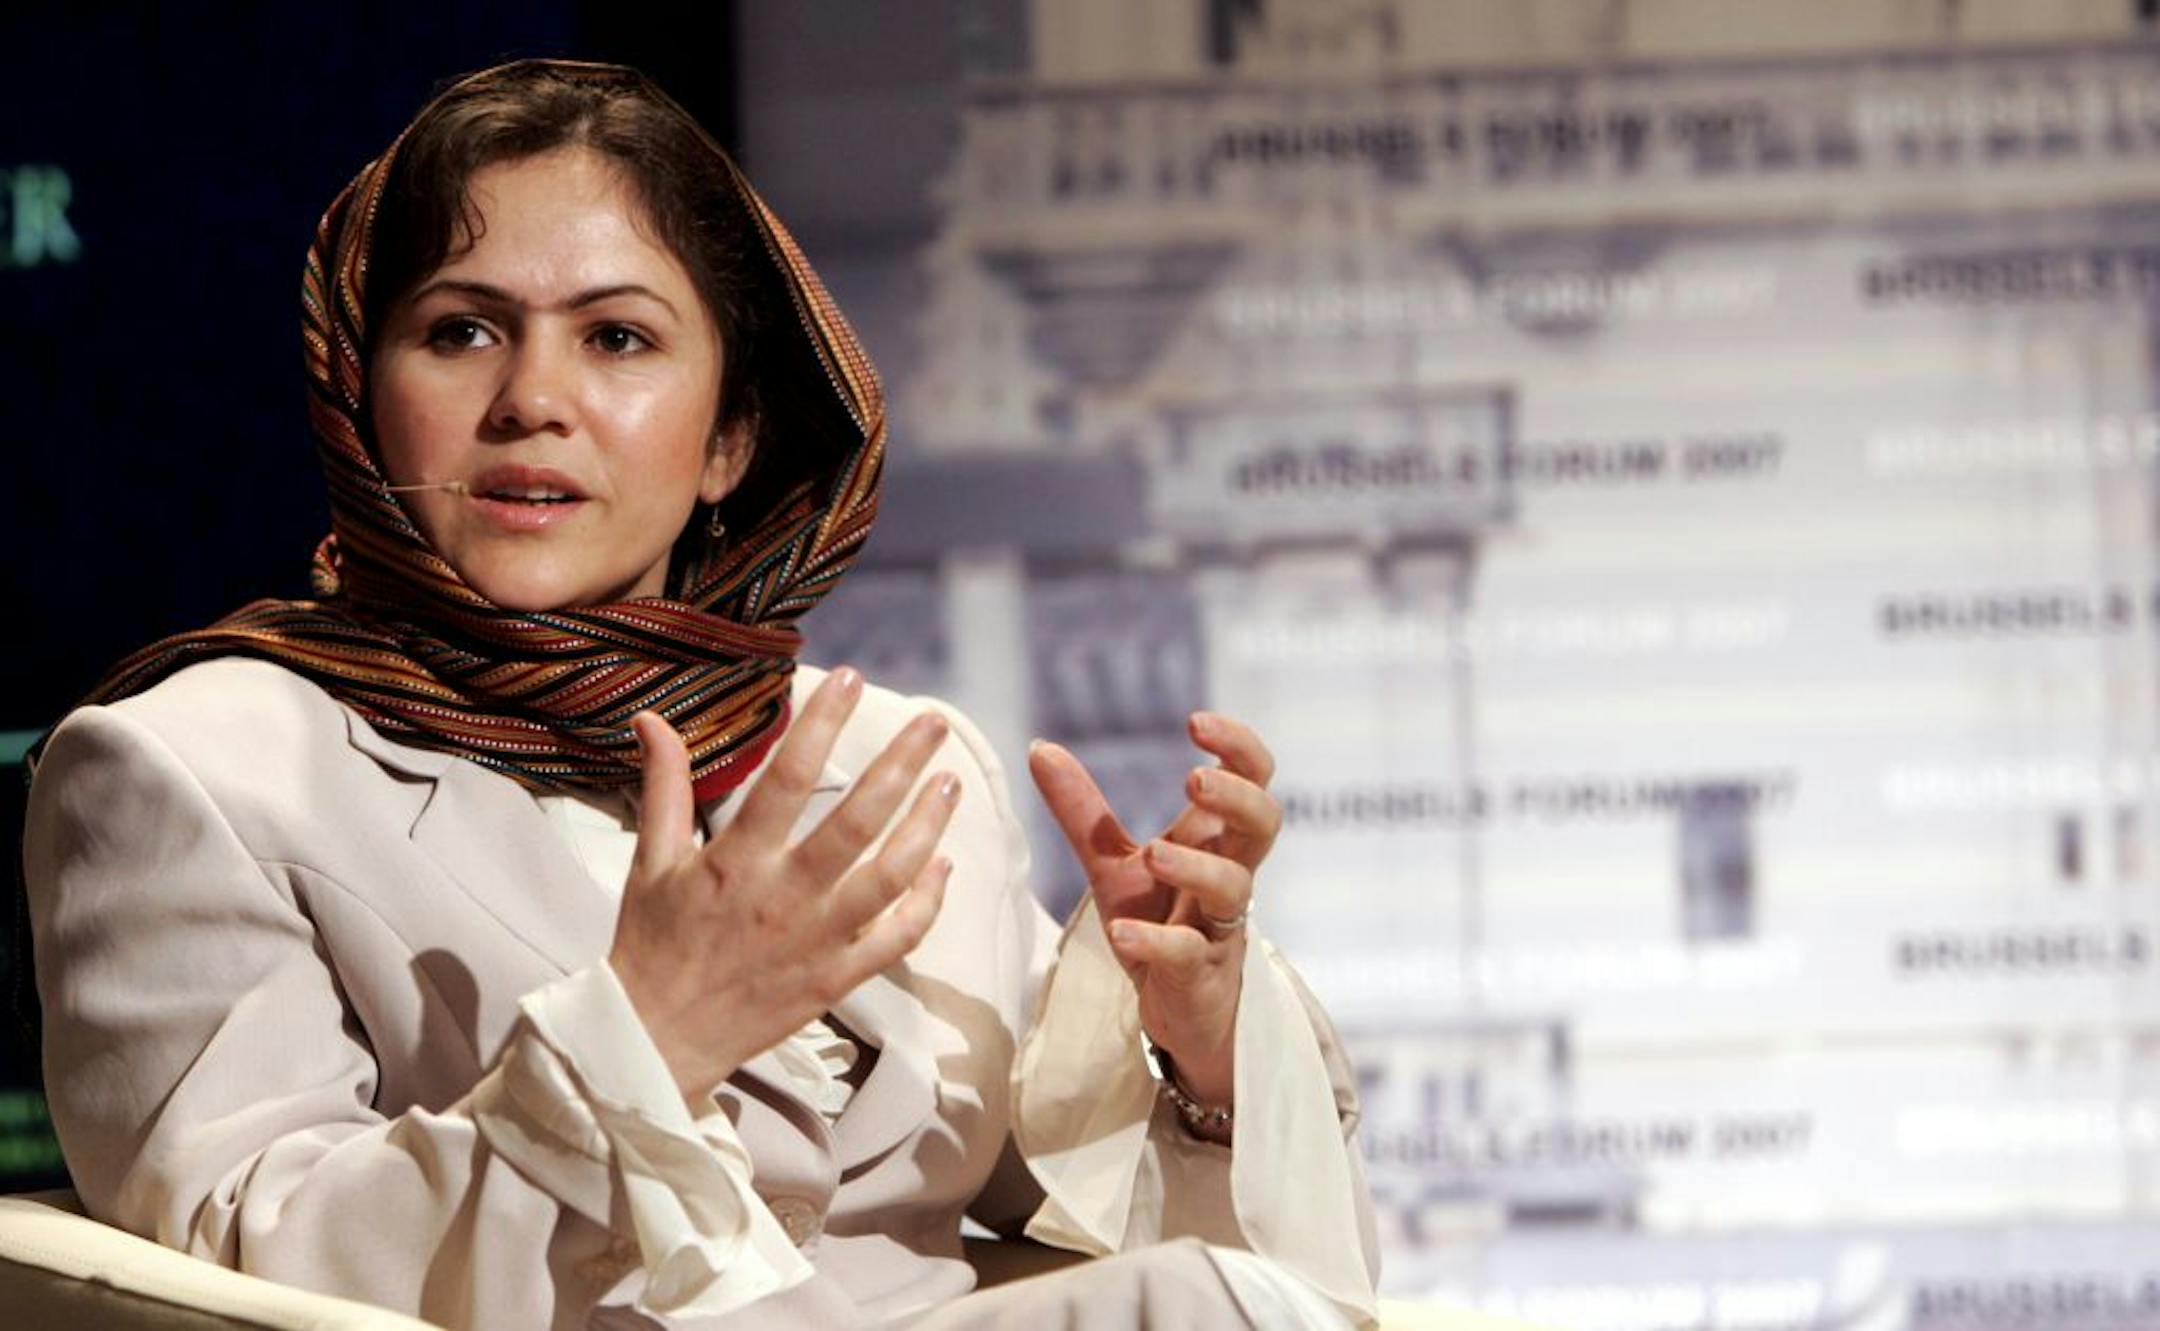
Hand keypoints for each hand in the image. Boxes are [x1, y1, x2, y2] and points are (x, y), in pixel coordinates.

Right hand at [609, 668, 957, 1099]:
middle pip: (856, 822)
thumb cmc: (652, 946)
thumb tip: (652, 718)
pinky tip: (944, 865)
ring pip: (889, 878)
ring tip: (951, 783)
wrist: (654, 1042)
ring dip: (927, 828)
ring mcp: (816, 941)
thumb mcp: (650, 862)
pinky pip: (895, 938)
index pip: (786, 778)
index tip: (851, 679)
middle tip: (933, 721)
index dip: (821, 724)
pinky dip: (926, 902)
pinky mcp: (836, 980)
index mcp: (734, 862)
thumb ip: (664, 787)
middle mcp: (782, 898)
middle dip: (900, 766)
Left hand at [1028, 712, 1281, 1109]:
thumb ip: (1083, 810)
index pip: (1253, 779)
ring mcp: (1218, 929)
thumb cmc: (1158, 923)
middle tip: (1193, 780)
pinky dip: (1158, 942)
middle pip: (1264, 824)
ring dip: (1198, 867)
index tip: (1195, 722)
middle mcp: (1227, 877)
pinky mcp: (1198, 977)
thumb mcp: (1113, 864)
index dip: (1238, 747)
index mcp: (1215, 841)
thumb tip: (1039, 746)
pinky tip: (1123, 933)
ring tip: (1155, 854)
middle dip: (1237, 797)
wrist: (1175, 1013)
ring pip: (1235, 889)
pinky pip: (1189, 955)